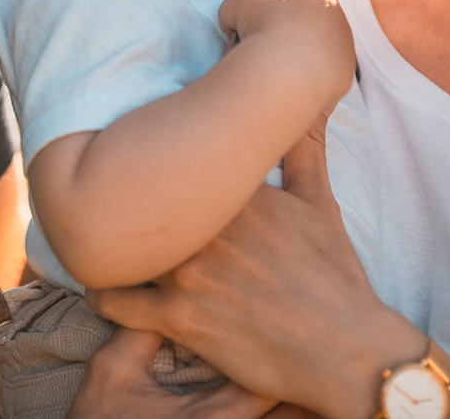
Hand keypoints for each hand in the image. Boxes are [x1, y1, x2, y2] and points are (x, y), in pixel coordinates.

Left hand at [88, 120, 426, 418]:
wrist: (346, 349)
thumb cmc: (334, 276)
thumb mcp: (320, 203)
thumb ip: (305, 149)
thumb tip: (313, 100)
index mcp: (234, 192)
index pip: (172, 159)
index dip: (151, 164)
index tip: (140, 165)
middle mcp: (205, 226)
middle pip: (135, 198)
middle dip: (122, 202)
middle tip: (109, 203)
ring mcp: (188, 272)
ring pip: (117, 246)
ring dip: (108, 247)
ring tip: (104, 245)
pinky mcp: (179, 318)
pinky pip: (112, 301)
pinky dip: (103, 296)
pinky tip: (107, 291)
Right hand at [215, 0, 352, 105]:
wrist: (283, 71)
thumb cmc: (263, 30)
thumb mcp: (237, 8)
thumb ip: (236, 10)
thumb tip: (231, 24)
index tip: (290, 6)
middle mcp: (338, 20)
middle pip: (325, 20)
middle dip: (306, 29)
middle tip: (280, 40)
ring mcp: (345, 50)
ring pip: (331, 50)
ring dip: (312, 56)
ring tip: (284, 67)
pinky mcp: (344, 77)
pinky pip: (329, 77)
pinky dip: (314, 80)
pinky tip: (293, 83)